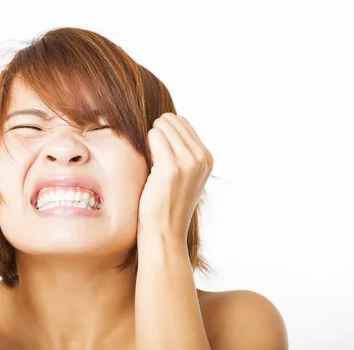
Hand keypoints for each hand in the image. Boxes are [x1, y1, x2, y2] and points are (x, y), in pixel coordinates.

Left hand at [138, 113, 212, 244]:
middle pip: (172, 120)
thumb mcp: (183, 175)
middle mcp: (202, 158)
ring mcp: (189, 163)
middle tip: (152, 157)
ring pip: (163, 125)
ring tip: (150, 162)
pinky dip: (146, 143)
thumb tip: (162, 122)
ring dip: (151, 138)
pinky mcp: (171, 168)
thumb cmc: (165, 203)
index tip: (159, 154)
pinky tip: (147, 162)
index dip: (164, 133)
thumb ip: (180, 151)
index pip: (182, 122)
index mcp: (207, 158)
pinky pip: (154, 135)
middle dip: (157, 132)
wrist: (163, 233)